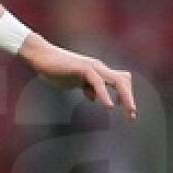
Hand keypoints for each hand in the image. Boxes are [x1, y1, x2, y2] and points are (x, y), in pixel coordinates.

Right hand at [20, 36, 136, 118]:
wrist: (41, 56)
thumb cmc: (55, 69)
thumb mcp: (74, 82)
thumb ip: (86, 87)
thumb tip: (94, 98)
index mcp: (98, 71)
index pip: (120, 81)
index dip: (126, 96)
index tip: (128, 113)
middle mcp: (99, 68)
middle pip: (123, 81)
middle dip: (129, 99)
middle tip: (131, 116)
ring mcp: (92, 67)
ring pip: (117, 81)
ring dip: (125, 97)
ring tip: (128, 112)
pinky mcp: (83, 68)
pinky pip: (98, 82)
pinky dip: (105, 94)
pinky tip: (108, 106)